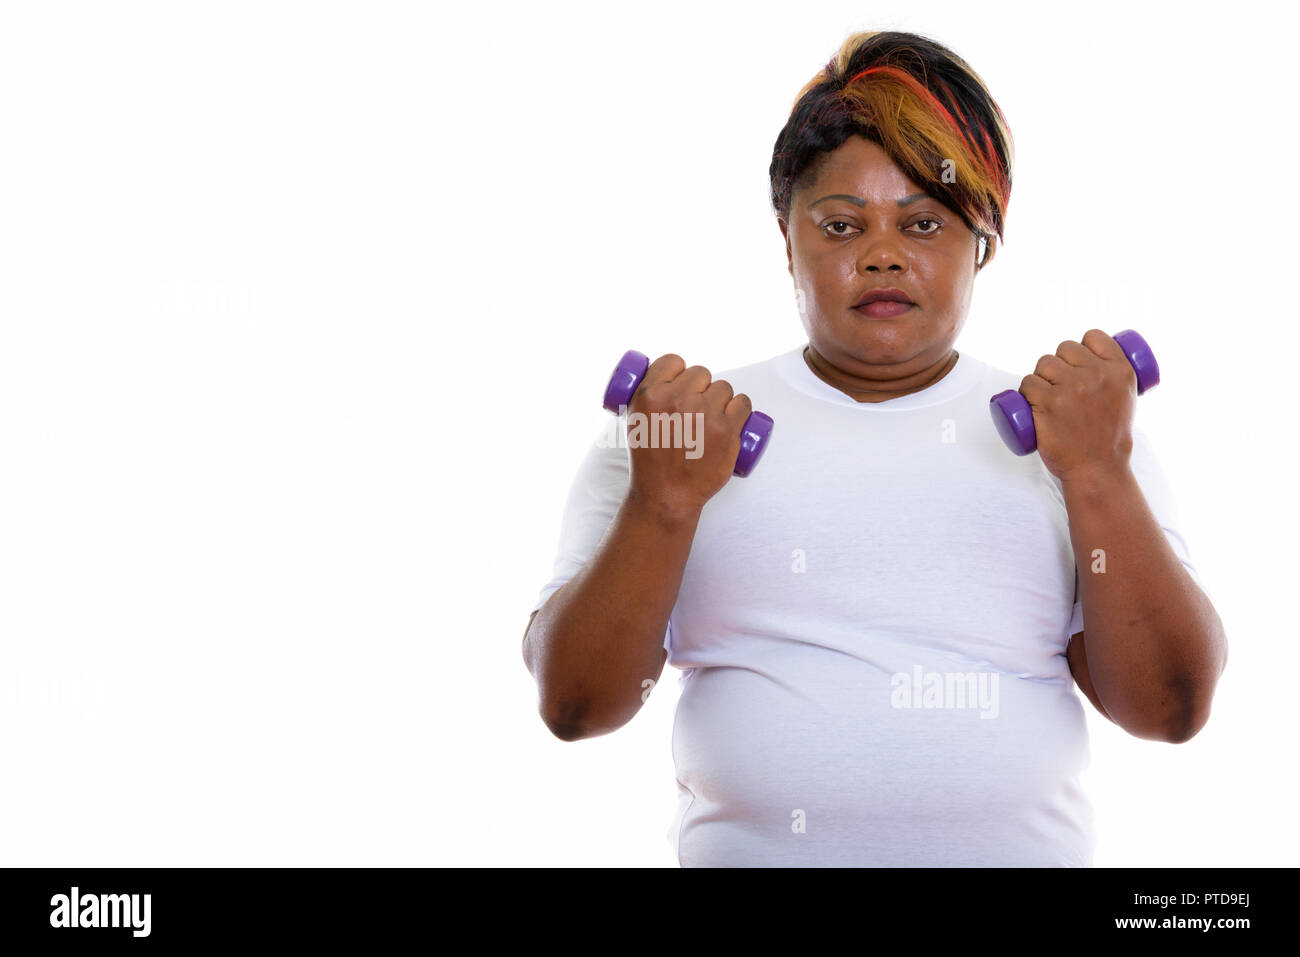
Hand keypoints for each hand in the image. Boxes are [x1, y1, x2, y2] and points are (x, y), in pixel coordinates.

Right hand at [625, 353, 752, 515]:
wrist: (666, 494)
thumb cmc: (650, 461)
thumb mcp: (635, 421)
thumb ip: (649, 397)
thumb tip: (670, 377)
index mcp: (650, 395)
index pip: (673, 360)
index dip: (680, 372)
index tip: (682, 385)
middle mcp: (677, 400)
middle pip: (701, 373)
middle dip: (701, 388)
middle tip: (695, 409)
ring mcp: (704, 414)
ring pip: (723, 387)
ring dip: (721, 399)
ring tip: (711, 419)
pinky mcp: (727, 430)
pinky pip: (743, 403)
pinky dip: (740, 410)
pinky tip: (733, 418)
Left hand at [1018, 329, 1136, 483]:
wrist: (1097, 469)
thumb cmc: (1108, 437)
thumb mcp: (1125, 399)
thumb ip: (1112, 378)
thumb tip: (1094, 360)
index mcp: (1120, 371)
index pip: (1094, 336)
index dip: (1081, 347)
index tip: (1076, 363)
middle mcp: (1097, 375)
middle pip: (1064, 349)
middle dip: (1059, 364)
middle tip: (1060, 387)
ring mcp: (1071, 388)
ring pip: (1043, 364)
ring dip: (1040, 377)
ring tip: (1046, 398)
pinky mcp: (1049, 403)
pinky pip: (1028, 383)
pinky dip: (1025, 392)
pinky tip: (1031, 403)